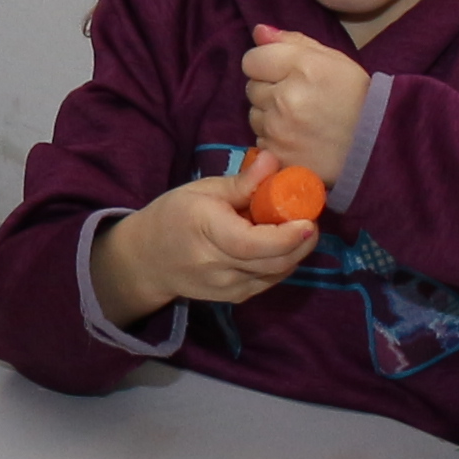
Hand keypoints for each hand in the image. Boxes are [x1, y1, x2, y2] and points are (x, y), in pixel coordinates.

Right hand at [88, 175, 322, 326]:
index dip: (286, 236)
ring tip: (295, 228)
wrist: (148, 260)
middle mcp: (217, 266)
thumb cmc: (174, 216)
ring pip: (276, 273)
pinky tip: (279, 245)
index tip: (309, 220)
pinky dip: (283, 262)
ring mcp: (227, 287)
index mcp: (206, 232)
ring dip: (295, 252)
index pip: (252, 244)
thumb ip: (242, 182)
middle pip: (272, 262)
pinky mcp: (235, 297)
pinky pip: (269, 280)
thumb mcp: (202, 190)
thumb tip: (273, 160)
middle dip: (302, 242)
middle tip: (310, 218)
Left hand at [239, 25, 373, 187]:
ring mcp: (279, 130)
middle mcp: (286, 98)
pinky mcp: (277, 155)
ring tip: (300, 118)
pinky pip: (260, 139)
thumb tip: (259, 32)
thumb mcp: (333, 60)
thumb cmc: (356, 97)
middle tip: (299, 97)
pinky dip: (274, 138)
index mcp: (303, 68)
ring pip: (254, 114)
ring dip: (270, 114)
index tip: (284, 72)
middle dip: (269, 89)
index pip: (252, 59)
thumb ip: (293, 42)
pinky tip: (298, 137)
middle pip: (251, 87)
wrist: (374, 146)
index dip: (265, 64)